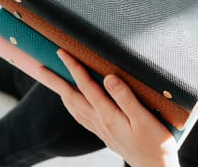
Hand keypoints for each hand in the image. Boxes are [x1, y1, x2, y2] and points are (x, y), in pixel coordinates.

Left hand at [38, 49, 179, 166]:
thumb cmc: (155, 144)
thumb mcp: (144, 119)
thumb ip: (126, 98)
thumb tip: (109, 78)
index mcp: (108, 115)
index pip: (86, 86)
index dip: (74, 68)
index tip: (63, 53)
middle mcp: (100, 122)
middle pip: (71, 97)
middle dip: (56, 81)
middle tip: (42, 67)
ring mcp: (100, 129)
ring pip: (73, 107)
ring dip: (61, 92)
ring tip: (52, 81)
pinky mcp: (105, 133)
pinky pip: (81, 117)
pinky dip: (71, 105)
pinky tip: (72, 102)